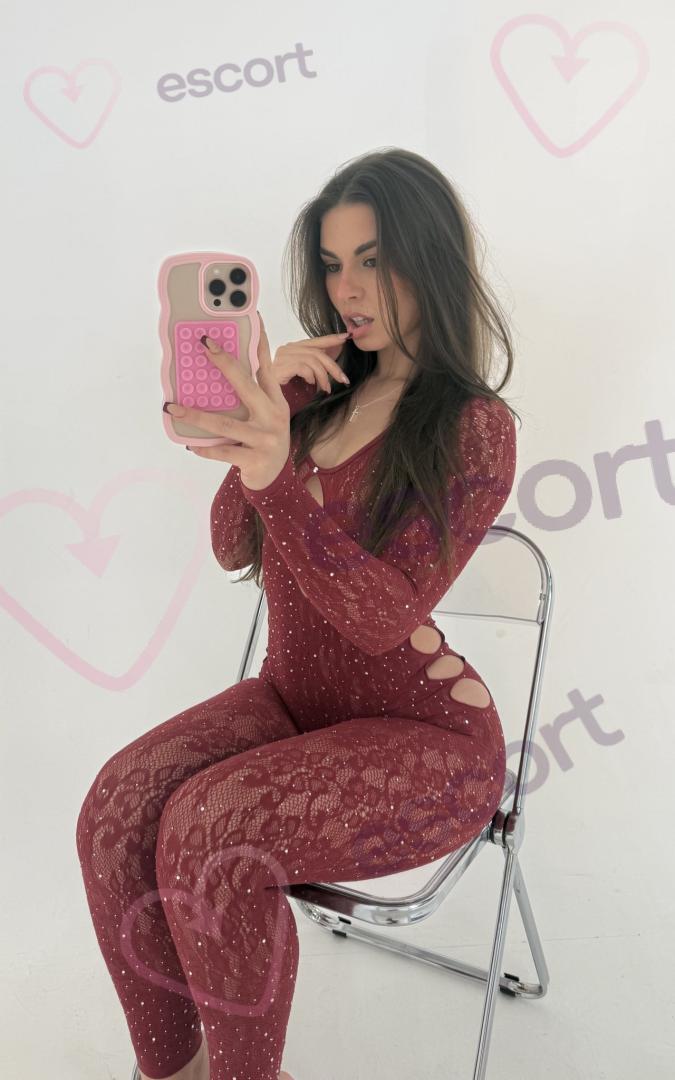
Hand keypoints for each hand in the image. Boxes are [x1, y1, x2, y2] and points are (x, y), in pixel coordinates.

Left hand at [165, 314, 291, 489]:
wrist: (276, 481)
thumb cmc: (264, 441)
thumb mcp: (267, 415)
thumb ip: (253, 394)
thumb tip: (223, 368)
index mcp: (275, 401)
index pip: (266, 365)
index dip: (259, 341)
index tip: (252, 316)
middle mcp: (273, 416)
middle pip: (245, 384)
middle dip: (224, 362)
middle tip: (205, 345)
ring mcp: (265, 439)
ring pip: (225, 424)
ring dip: (195, 416)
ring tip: (172, 407)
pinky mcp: (255, 459)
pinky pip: (223, 452)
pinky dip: (205, 449)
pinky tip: (190, 446)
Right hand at [272, 329, 351, 391]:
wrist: (272, 403)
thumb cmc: (290, 391)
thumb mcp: (308, 376)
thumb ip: (318, 366)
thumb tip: (336, 361)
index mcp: (294, 349)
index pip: (315, 341)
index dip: (331, 339)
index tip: (345, 337)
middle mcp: (287, 349)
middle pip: (316, 352)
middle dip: (332, 366)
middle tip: (343, 379)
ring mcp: (282, 357)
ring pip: (312, 360)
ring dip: (323, 376)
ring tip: (326, 388)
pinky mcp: (280, 366)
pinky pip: (303, 367)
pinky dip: (311, 376)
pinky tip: (311, 384)